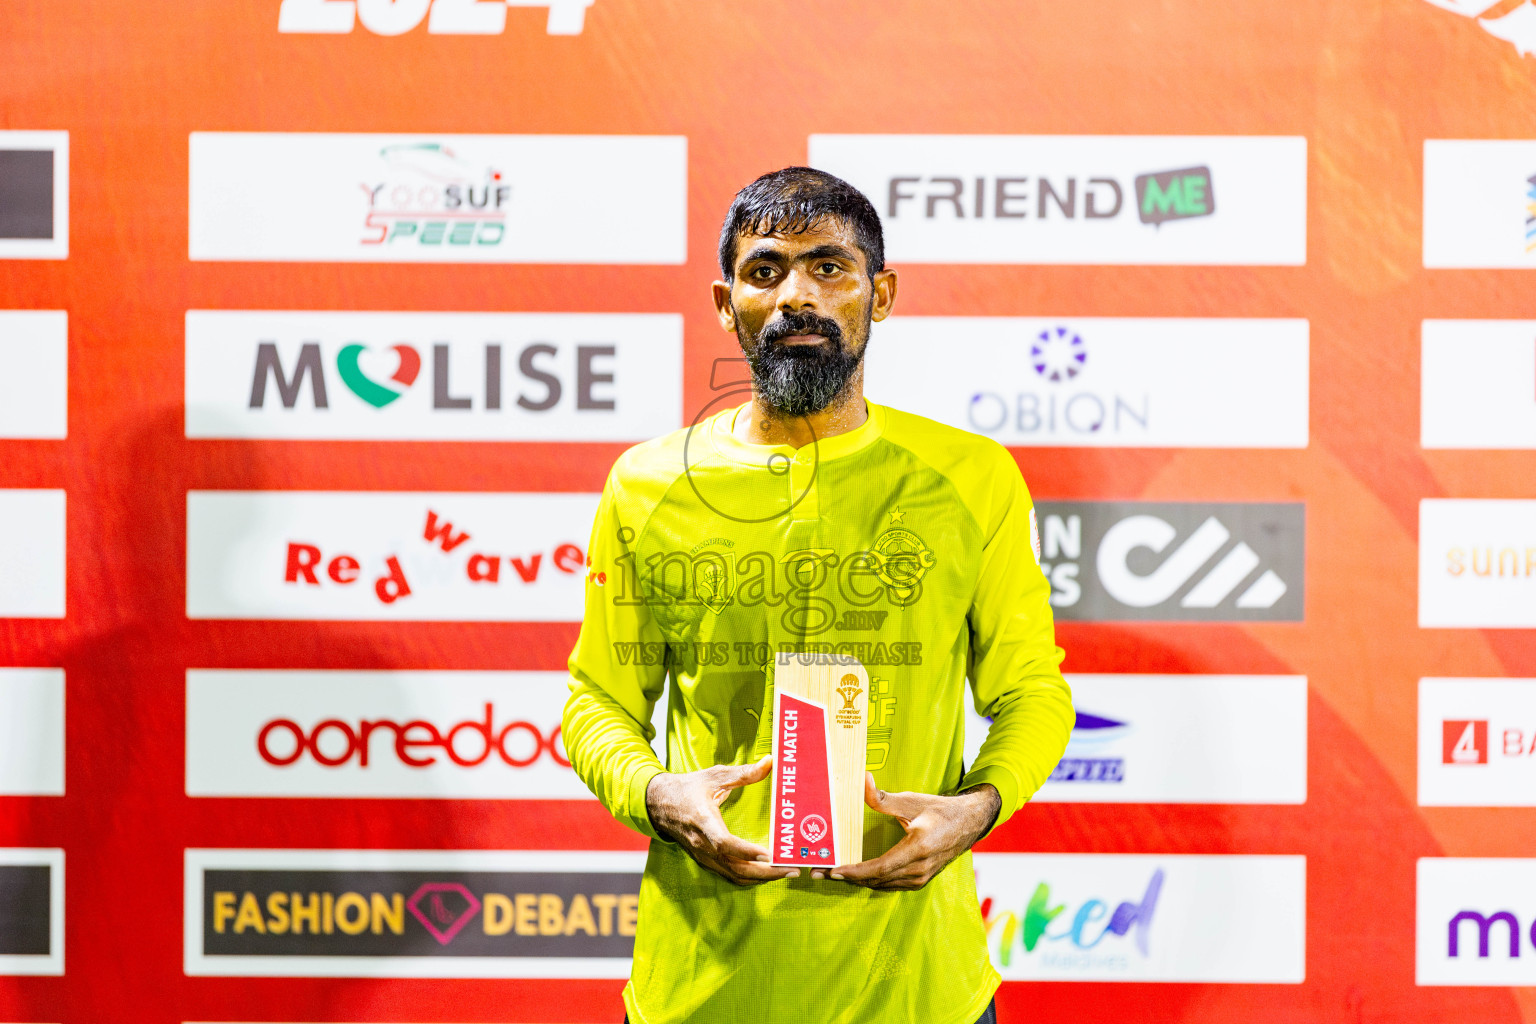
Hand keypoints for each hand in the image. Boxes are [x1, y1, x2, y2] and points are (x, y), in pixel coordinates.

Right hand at [645, 755, 798, 886]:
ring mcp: (703, 856)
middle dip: (766, 872)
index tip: (769, 855)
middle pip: (736, 867)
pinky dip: (750, 878)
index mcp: (703, 821)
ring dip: (761, 878)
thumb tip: (770, 762)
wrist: (658, 804)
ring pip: (735, 876)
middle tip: (792, 869)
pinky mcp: (705, 861)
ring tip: (786, 872)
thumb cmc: (688, 788)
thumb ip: (743, 772)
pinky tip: (768, 873)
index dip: (746, 851)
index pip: (724, 843)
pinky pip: (730, 876)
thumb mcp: (714, 775)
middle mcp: (703, 844)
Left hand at [820, 774, 999, 890]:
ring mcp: (920, 878)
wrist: (969, 823)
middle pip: (876, 879)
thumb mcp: (912, 800)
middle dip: (846, 877)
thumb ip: (884, 798)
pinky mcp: (920, 880)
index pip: (880, 867)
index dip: (854, 871)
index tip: (833, 870)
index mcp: (918, 849)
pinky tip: (854, 874)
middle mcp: (919, 869)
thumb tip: (862, 781)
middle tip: (819, 872)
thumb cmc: (940, 810)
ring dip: (855, 880)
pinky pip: (890, 884)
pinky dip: (870, 880)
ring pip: (881, 884)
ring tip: (830, 874)